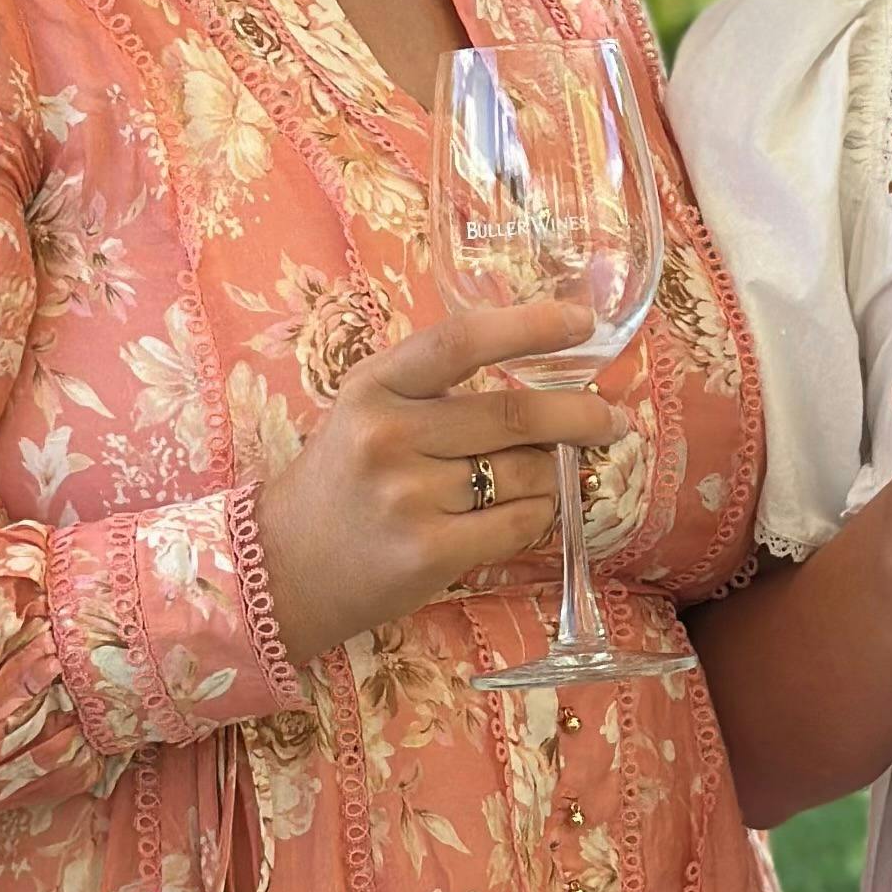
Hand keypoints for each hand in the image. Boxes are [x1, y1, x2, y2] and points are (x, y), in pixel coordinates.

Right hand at [254, 302, 627, 667]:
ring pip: (527, 474)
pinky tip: (520, 516)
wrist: (281, 571)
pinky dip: (539, 516)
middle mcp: (389, 436)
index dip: (531, 325)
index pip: (460, 339)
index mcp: (374, 386)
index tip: (583, 320)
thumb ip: (439, 391)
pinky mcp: (430, 553)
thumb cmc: (341, 482)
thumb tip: (551, 380)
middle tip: (611, 419)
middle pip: (516, 415)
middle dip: (581, 415)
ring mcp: (409, 497)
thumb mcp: (369, 412)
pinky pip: (521, 523)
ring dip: (552, 476)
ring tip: (538, 481)